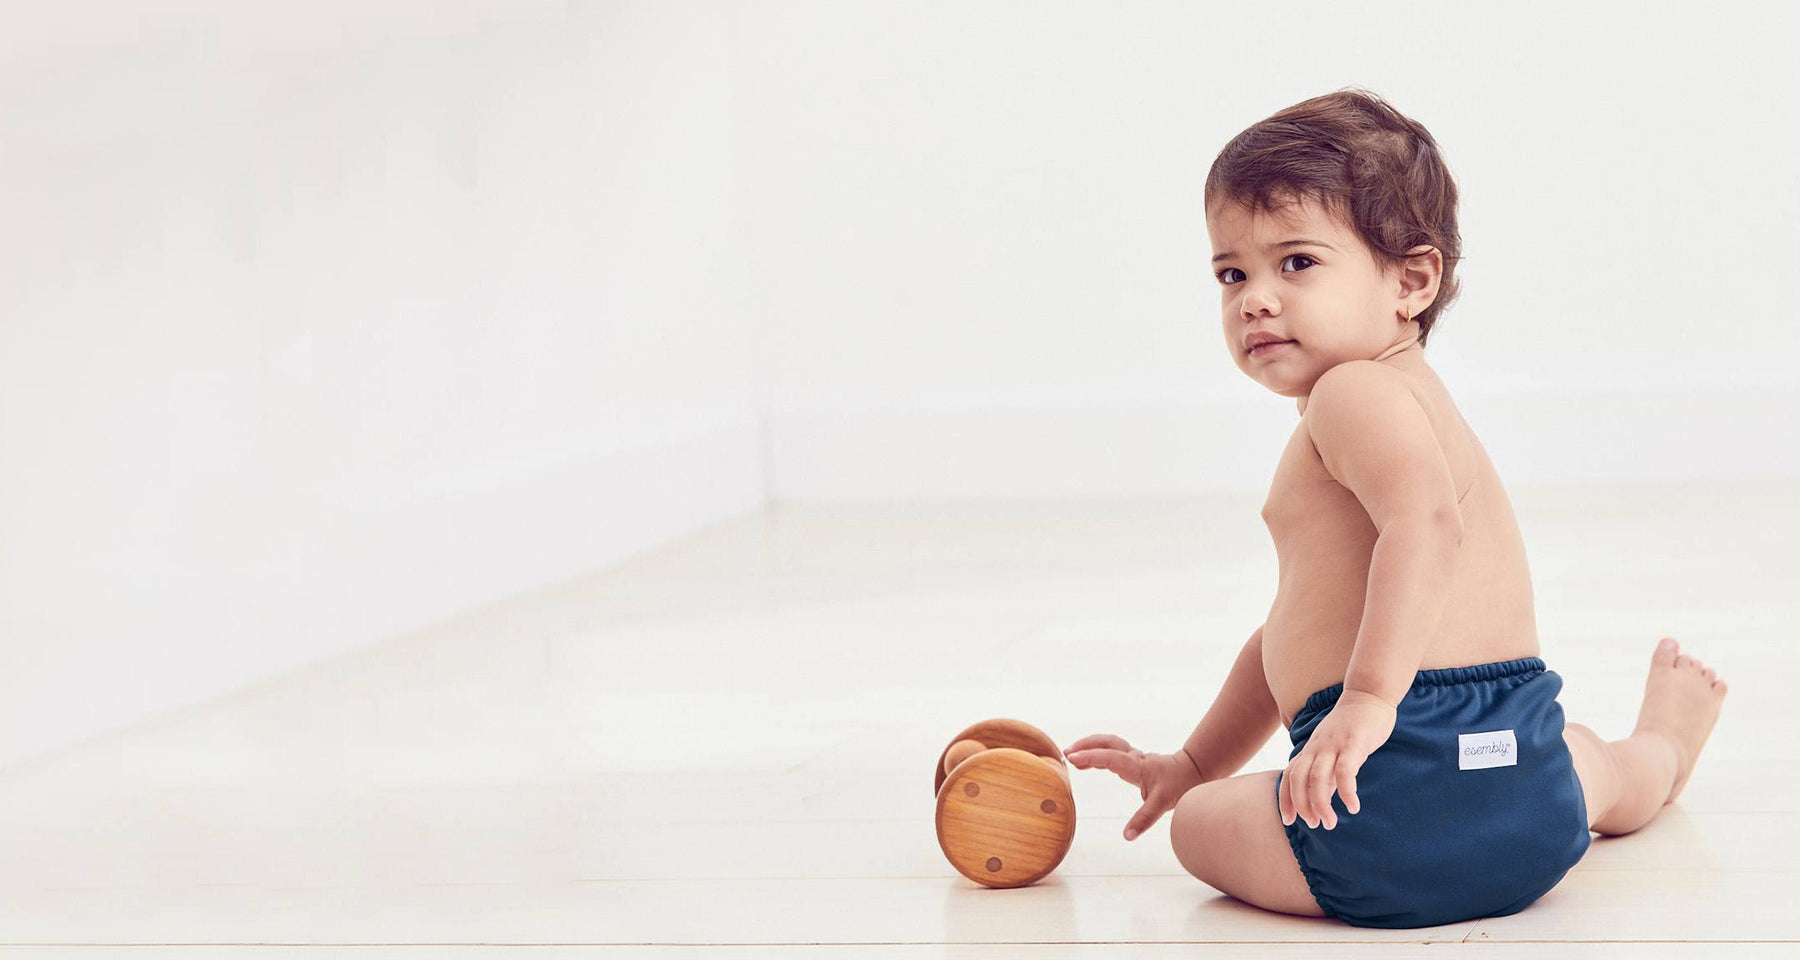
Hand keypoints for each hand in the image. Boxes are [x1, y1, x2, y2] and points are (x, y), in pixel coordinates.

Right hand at [1062, 734, 1205, 841]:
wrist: (1192, 772)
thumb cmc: (1177, 785)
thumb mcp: (1162, 804)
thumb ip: (1143, 819)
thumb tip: (1127, 836)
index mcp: (1136, 766)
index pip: (1109, 757)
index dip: (1090, 757)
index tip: (1072, 759)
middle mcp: (1132, 757)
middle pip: (1106, 742)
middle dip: (1086, 746)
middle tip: (1067, 753)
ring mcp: (1133, 756)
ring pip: (1108, 743)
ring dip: (1089, 746)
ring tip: (1071, 756)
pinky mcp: (1133, 759)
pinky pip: (1111, 751)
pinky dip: (1097, 753)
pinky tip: (1088, 763)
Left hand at [1279, 690, 1396, 830]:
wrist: (1368, 695)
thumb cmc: (1351, 726)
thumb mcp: (1333, 749)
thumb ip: (1327, 770)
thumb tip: (1325, 795)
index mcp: (1310, 749)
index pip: (1289, 776)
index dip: (1285, 799)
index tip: (1287, 820)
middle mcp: (1317, 747)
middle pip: (1298, 779)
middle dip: (1302, 805)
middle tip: (1314, 825)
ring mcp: (1334, 745)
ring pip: (1317, 778)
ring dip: (1321, 804)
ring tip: (1330, 823)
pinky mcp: (1354, 743)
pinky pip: (1345, 771)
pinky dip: (1346, 791)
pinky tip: (1352, 807)